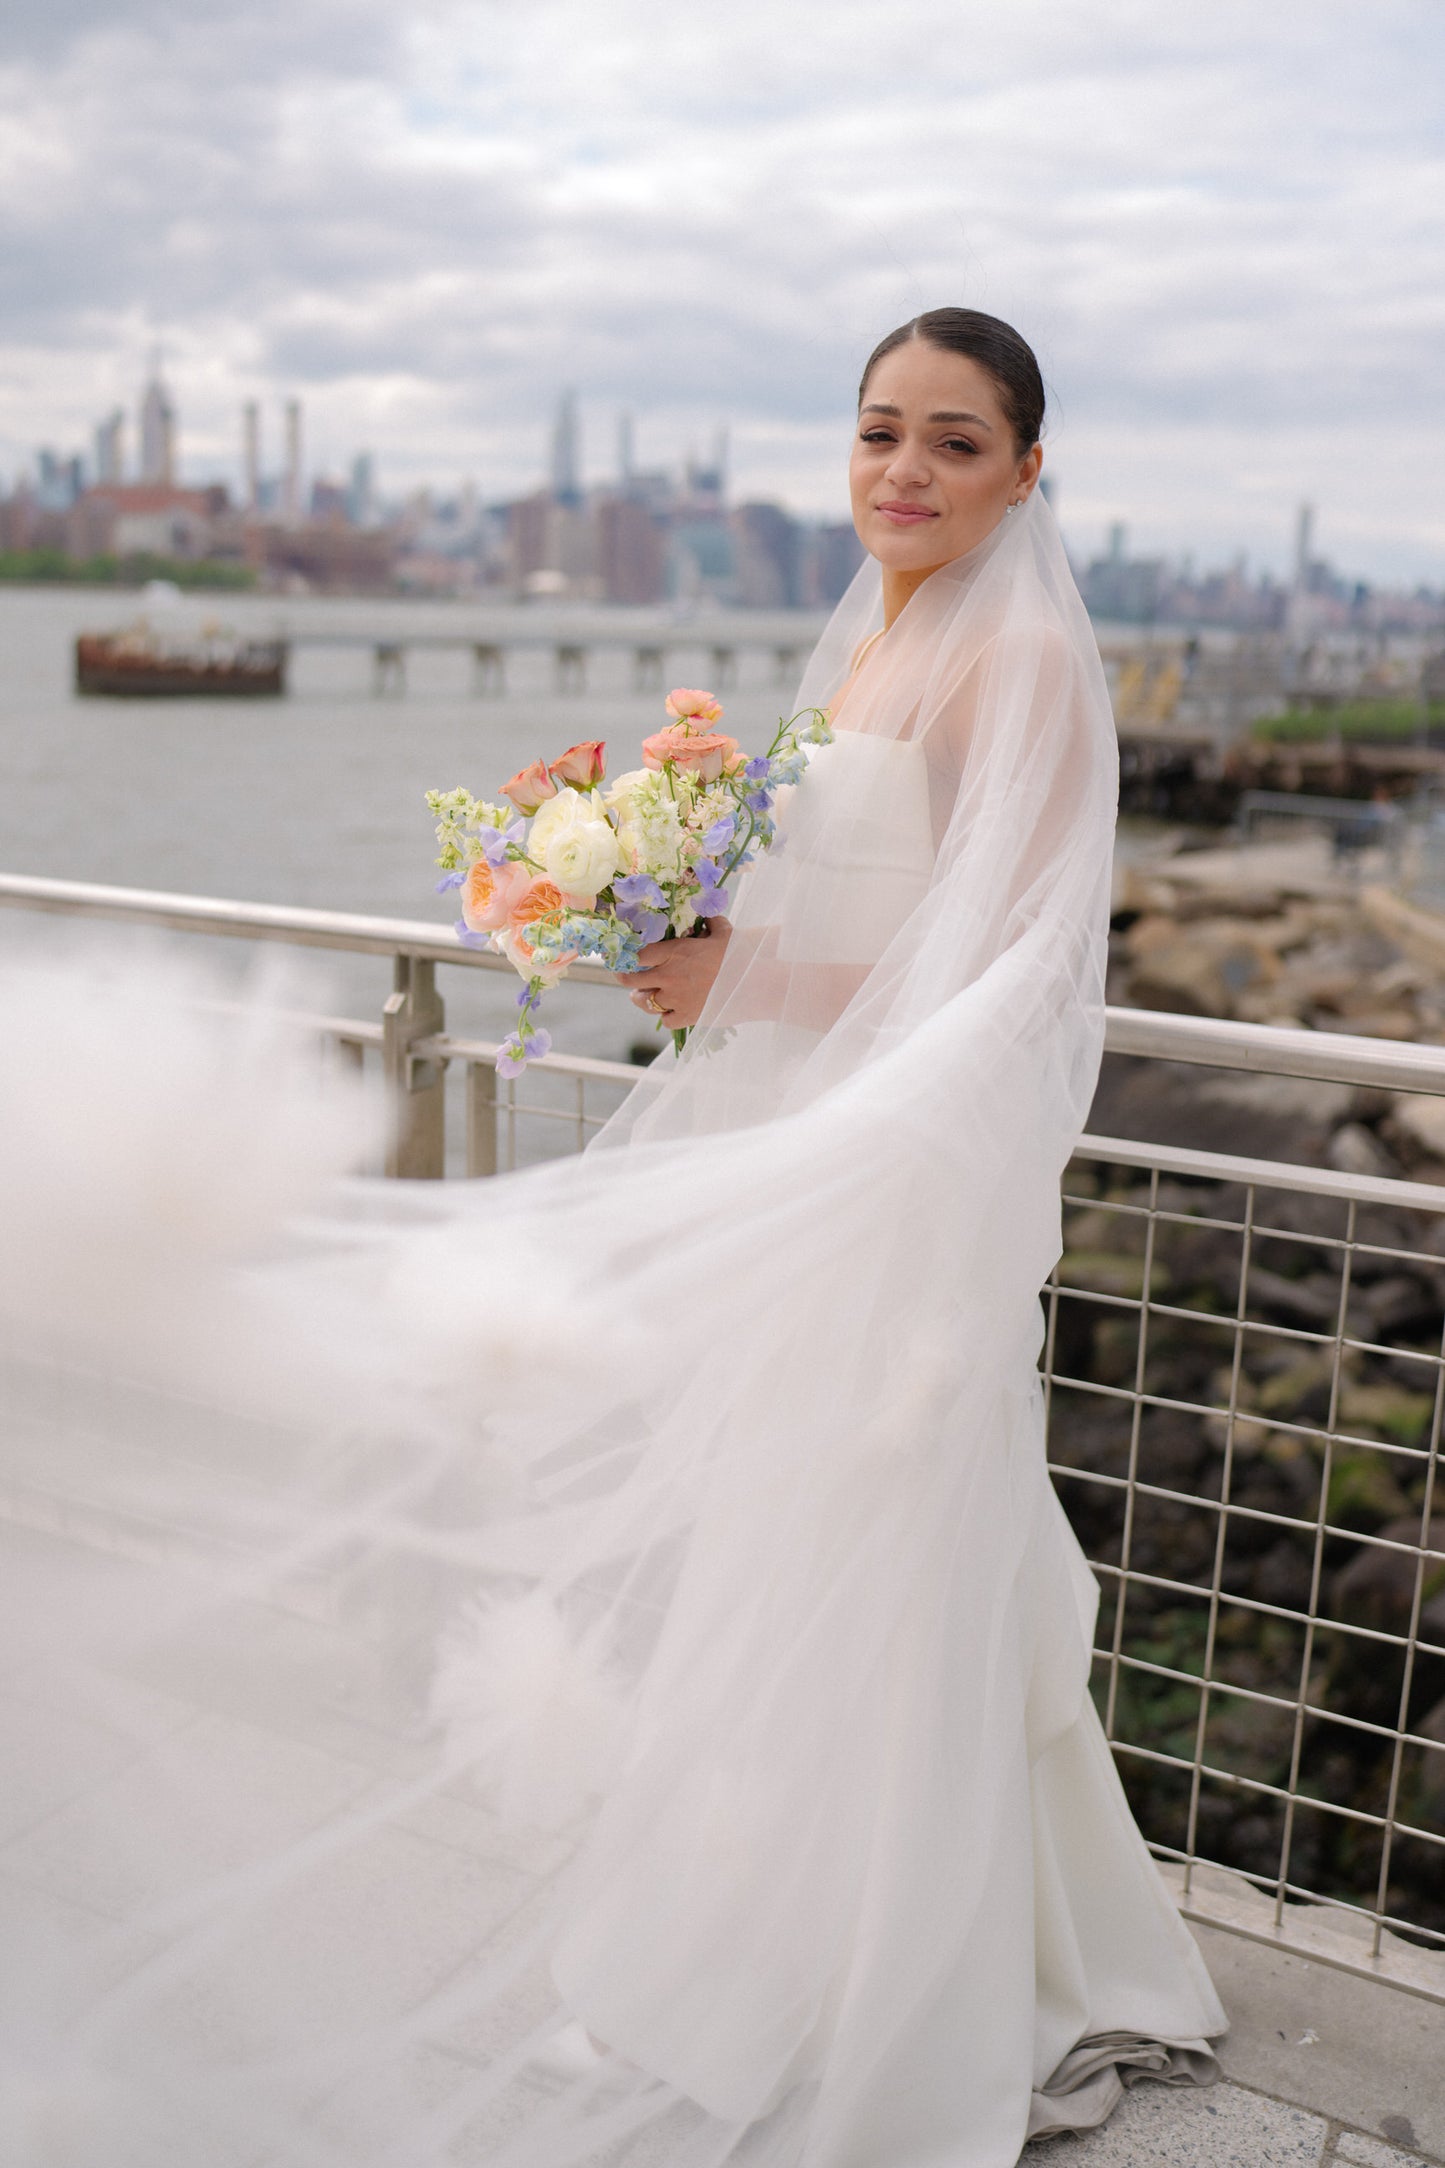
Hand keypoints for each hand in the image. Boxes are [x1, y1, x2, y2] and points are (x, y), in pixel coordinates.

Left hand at [617, 918, 732, 1029]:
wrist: (755, 983)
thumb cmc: (740, 955)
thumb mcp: (724, 932)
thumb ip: (710, 922)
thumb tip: (707, 914)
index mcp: (674, 952)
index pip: (637, 954)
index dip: (627, 956)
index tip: (624, 957)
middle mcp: (668, 975)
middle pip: (631, 979)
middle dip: (625, 977)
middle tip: (625, 977)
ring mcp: (675, 998)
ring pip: (644, 1002)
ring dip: (643, 999)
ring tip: (644, 997)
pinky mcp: (686, 1017)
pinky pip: (665, 1020)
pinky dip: (667, 1016)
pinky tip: (671, 1012)